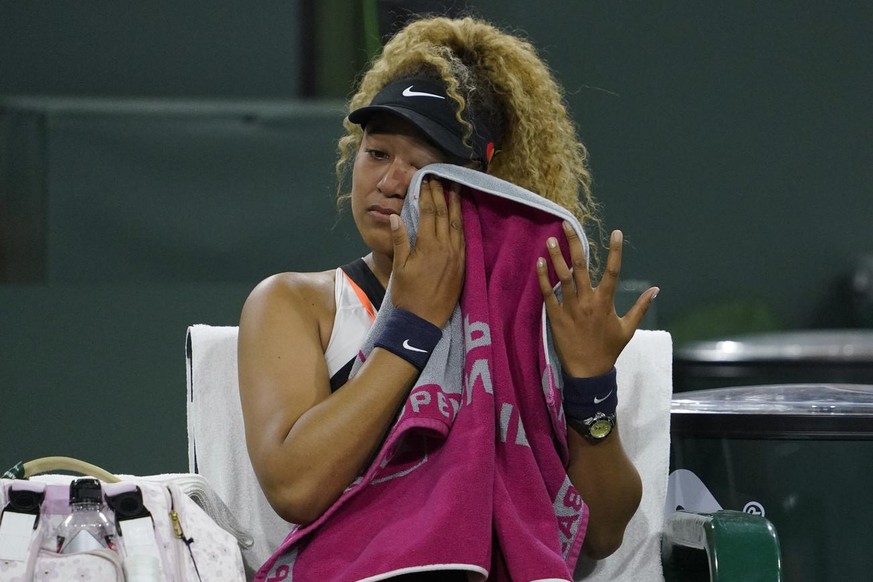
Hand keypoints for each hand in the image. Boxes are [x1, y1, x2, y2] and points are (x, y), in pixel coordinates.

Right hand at [388, 178, 465, 326]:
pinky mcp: (463, 266)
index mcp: (428, 246)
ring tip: (456, 189)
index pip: (429, 213)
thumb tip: (394, 216)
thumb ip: (400, 240)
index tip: (427, 179)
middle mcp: (446, 248)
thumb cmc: (407, 296)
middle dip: (442, 194)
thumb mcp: (399, 267)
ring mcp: (457, 257)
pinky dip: (462, 224)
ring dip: (456, 205)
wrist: (423, 322)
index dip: (428, 194)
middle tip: (442, 178)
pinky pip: (464, 239)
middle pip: (445, 215)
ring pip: (457, 225)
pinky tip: (461, 217)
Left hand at [537, 223, 658, 376]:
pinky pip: (548, 294)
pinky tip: (539, 263)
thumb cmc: (608, 349)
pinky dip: (543, 278)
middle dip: (574, 243)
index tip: (616, 232)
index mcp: (606, 302)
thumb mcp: (628, 329)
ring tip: (550, 238)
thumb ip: (640, 307)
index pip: (613, 271)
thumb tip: (655, 289)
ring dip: (556, 257)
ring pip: (562, 277)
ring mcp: (570, 308)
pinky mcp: (555, 316)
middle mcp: (587, 301)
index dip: (615, 251)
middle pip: (581, 267)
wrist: (588, 372)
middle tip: (567, 224)